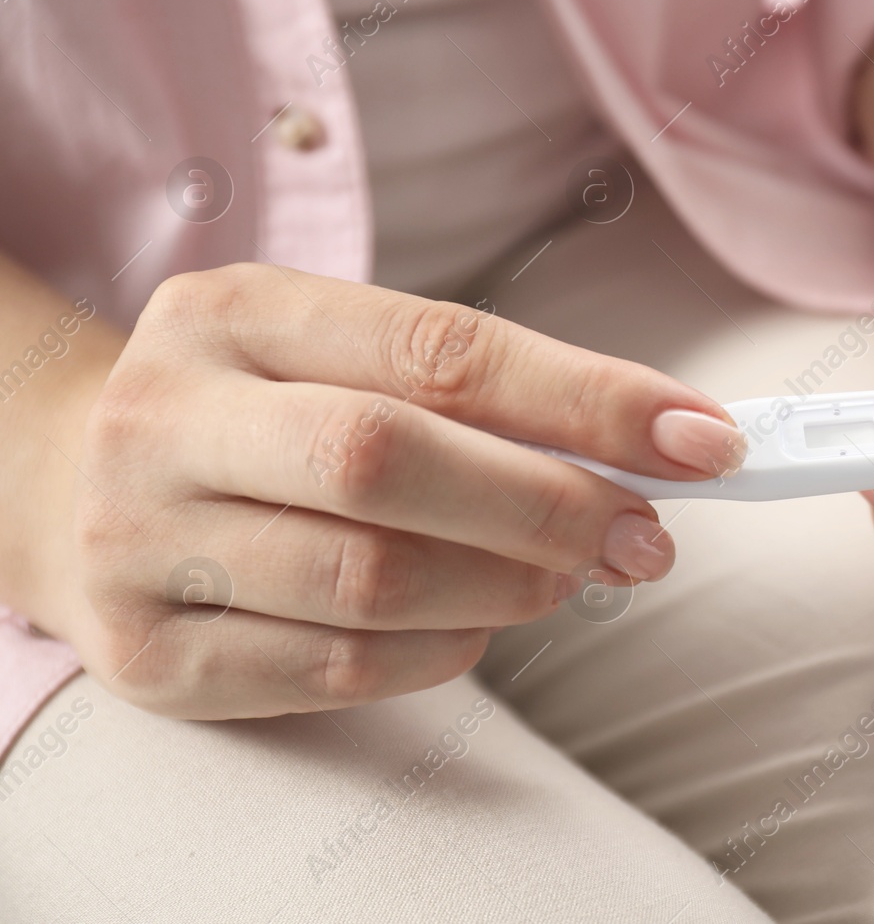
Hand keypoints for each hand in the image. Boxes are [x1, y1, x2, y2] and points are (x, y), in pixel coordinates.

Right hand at [20, 264, 744, 717]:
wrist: (64, 483)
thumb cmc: (257, 413)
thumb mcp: (339, 355)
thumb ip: (473, 390)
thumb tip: (648, 447)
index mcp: (238, 312)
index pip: (440, 348)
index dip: (587, 398)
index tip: (699, 438)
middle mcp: (170, 417)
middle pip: (390, 461)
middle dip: (550, 504)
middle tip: (645, 535)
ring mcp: (143, 541)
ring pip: (370, 579)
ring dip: (510, 586)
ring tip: (572, 575)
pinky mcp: (151, 653)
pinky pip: (337, 670)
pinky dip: (444, 650)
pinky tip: (484, 621)